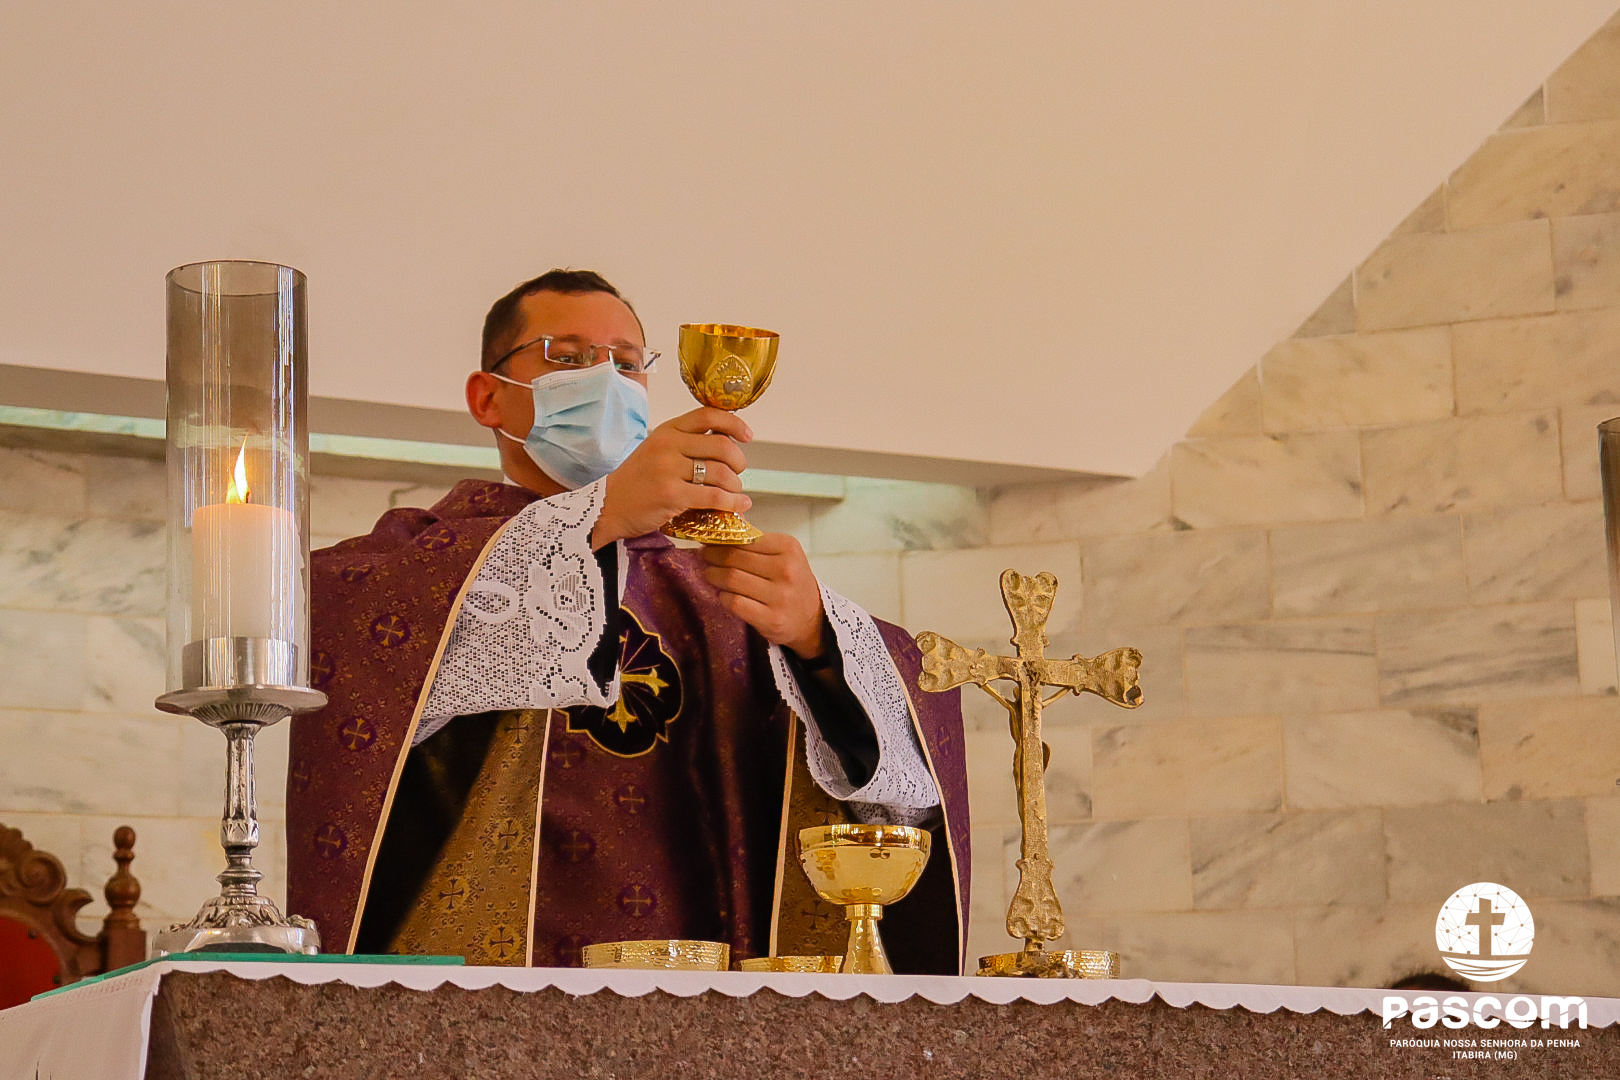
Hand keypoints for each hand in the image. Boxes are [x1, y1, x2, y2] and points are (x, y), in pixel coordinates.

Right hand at [593, 407, 752, 546]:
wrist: (607, 507)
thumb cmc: (636, 481)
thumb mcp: (656, 450)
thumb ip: (685, 444)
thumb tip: (727, 444)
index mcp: (667, 430)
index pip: (708, 415)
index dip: (734, 424)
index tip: (747, 436)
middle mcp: (668, 445)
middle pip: (722, 446)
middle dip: (739, 461)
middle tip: (739, 472)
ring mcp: (669, 470)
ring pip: (721, 473)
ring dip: (736, 486)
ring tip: (734, 493)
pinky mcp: (672, 495)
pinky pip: (715, 496)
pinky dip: (733, 502)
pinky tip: (740, 505)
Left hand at [701, 533, 825, 658]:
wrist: (812, 618)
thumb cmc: (792, 582)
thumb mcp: (784, 555)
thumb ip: (756, 543)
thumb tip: (719, 530)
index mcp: (788, 547)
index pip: (745, 539)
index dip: (722, 539)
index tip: (710, 541)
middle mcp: (787, 570)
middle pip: (735, 558)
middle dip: (713, 556)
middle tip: (704, 556)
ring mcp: (780, 596)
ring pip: (732, 580)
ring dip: (713, 576)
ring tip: (709, 574)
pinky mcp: (771, 619)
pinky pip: (735, 603)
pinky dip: (724, 597)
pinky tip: (723, 594)